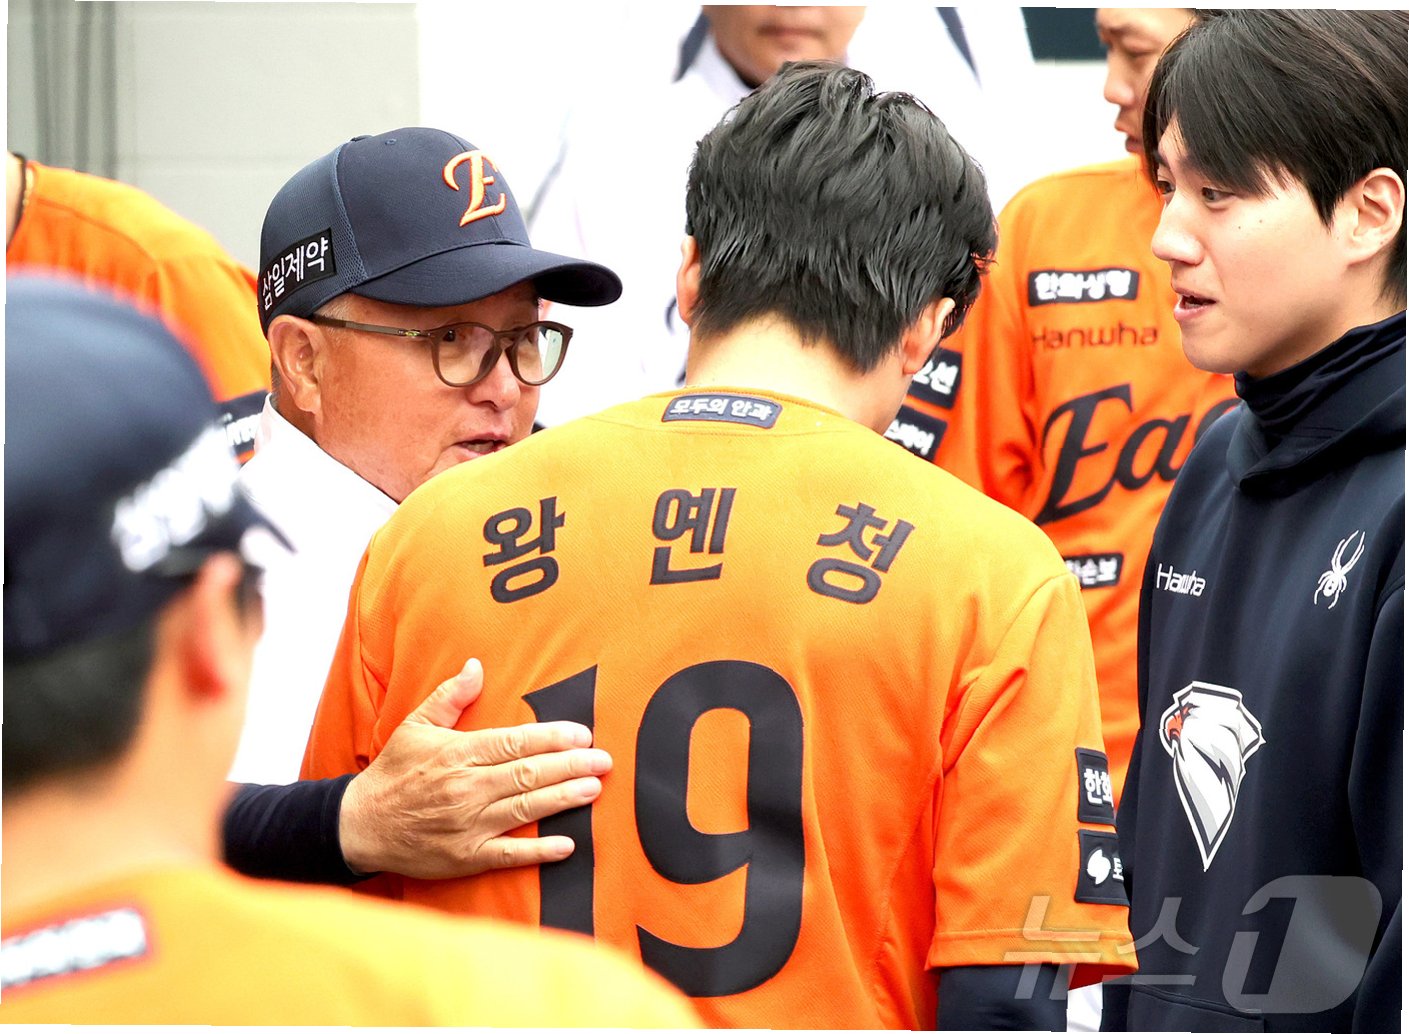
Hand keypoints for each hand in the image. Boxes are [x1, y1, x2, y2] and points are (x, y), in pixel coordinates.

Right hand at [337, 658, 610, 878]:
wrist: (360, 826)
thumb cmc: (392, 773)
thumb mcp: (415, 726)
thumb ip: (450, 696)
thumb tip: (477, 666)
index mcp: (458, 754)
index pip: (514, 743)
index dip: (552, 738)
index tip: (582, 734)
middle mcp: (466, 789)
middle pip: (528, 774)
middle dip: (570, 766)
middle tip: (604, 760)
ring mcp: (467, 826)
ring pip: (525, 810)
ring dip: (563, 799)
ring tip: (594, 789)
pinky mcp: (466, 857)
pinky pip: (509, 856)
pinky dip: (539, 852)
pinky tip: (567, 845)